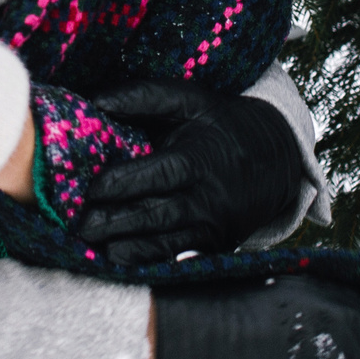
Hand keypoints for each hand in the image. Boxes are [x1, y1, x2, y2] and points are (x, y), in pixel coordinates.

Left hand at [76, 82, 305, 263]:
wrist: (277, 158)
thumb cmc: (223, 124)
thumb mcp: (191, 100)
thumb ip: (144, 97)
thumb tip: (96, 101)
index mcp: (201, 158)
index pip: (160, 174)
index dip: (125, 183)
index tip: (93, 189)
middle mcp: (210, 197)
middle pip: (158, 215)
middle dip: (118, 223)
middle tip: (82, 228)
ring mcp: (215, 226)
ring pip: (166, 242)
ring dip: (129, 247)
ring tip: (94, 247)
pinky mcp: (217, 245)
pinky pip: (179, 256)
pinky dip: (149, 261)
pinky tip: (121, 259)